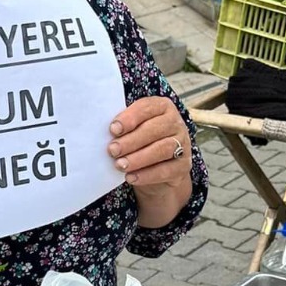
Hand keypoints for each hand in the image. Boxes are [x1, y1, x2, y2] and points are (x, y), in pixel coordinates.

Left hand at [109, 97, 192, 227]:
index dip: (130, 118)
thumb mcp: (132, 131)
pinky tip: (131, 178)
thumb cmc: (139, 143)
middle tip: (112, 150)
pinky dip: (147, 175)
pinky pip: (167, 170)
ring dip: (139, 158)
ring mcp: (183, 144)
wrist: (157, 170)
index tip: (113, 129)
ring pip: (163, 149)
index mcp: (162, 107)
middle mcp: (176, 123)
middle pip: (155, 129)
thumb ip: (122, 127)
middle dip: (131, 140)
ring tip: (120, 165)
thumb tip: (102, 132)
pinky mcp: (183, 166)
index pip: (147, 108)